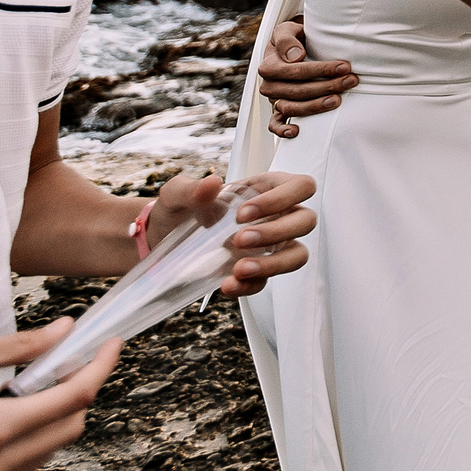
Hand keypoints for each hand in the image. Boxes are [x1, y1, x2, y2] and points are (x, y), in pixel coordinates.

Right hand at [0, 322, 118, 470]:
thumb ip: (12, 348)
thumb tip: (61, 331)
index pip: (73, 400)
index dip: (100, 368)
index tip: (111, 343)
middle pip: (66, 431)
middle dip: (78, 392)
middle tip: (69, 358)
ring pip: (40, 455)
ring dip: (50, 419)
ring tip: (31, 382)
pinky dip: (21, 440)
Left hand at [146, 172, 318, 297]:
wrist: (164, 238)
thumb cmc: (180, 209)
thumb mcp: (177, 194)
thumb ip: (190, 188)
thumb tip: (210, 184)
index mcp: (267, 188)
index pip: (301, 186)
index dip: (281, 199)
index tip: (243, 213)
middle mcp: (277, 215)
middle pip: (305, 221)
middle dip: (276, 232)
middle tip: (239, 239)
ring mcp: (272, 245)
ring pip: (297, 254)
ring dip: (273, 264)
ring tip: (240, 268)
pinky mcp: (259, 270)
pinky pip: (267, 281)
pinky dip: (250, 285)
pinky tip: (228, 284)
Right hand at [260, 16, 355, 136]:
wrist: (291, 49)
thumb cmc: (292, 39)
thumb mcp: (287, 30)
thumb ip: (288, 39)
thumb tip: (295, 56)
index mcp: (269, 65)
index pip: (296, 70)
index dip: (321, 70)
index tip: (344, 66)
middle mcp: (269, 84)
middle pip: (298, 90)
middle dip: (327, 86)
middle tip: (351, 81)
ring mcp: (273, 99)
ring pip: (292, 108)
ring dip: (316, 106)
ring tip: (339, 100)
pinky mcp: (277, 110)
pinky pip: (275, 124)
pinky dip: (282, 130)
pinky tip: (297, 131)